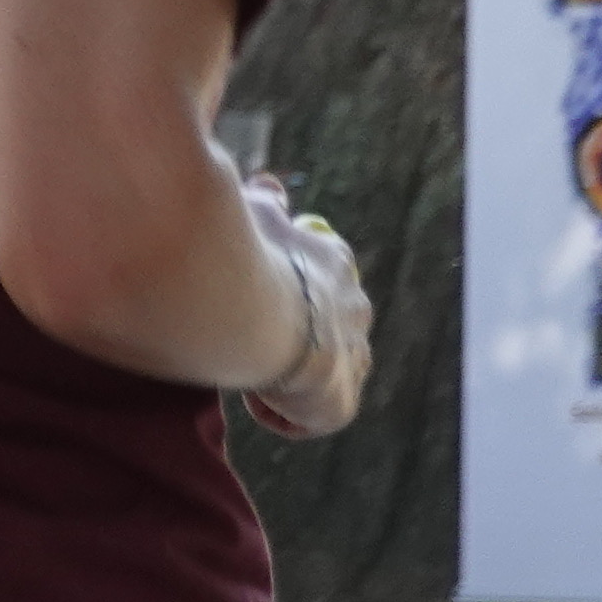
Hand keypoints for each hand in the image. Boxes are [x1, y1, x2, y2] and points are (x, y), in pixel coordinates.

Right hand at [234, 176, 370, 437]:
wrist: (249, 311)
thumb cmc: (246, 256)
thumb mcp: (253, 214)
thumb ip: (265, 203)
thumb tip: (271, 185)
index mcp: (336, 265)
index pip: (323, 279)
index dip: (285, 290)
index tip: (247, 293)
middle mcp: (355, 311)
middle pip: (334, 329)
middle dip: (297, 336)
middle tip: (247, 335)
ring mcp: (352, 360)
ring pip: (329, 373)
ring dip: (294, 376)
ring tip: (251, 368)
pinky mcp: (340, 405)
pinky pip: (311, 416)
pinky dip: (280, 410)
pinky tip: (253, 392)